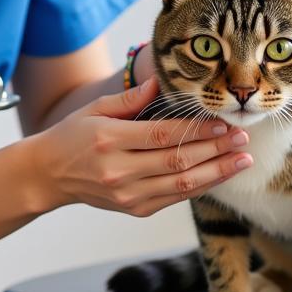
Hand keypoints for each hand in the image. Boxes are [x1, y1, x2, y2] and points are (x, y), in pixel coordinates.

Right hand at [27, 75, 252, 217]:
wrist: (48, 175)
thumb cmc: (72, 136)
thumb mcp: (94, 109)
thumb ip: (128, 99)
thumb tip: (159, 82)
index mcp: (109, 141)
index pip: (162, 136)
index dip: (195, 131)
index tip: (221, 122)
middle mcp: (120, 171)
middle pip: (178, 161)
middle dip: (215, 150)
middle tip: (242, 138)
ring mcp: (128, 195)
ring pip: (182, 185)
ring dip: (217, 172)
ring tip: (242, 161)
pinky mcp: (134, 209)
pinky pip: (174, 198)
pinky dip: (200, 187)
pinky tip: (219, 175)